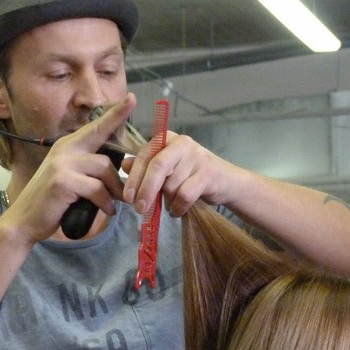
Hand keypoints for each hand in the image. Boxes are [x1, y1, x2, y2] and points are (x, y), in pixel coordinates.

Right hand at [5, 93, 136, 241]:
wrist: (24, 220)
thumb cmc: (51, 203)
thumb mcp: (69, 178)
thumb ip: (87, 169)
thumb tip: (115, 171)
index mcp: (67, 146)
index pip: (96, 127)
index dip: (116, 114)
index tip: (132, 99)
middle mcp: (64, 149)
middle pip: (106, 156)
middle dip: (120, 178)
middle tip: (125, 194)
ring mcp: (62, 164)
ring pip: (104, 171)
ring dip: (113, 192)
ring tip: (112, 204)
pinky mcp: (63, 181)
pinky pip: (97, 189)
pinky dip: (105, 202)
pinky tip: (106, 210)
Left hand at [121, 131, 238, 216]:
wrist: (225, 181)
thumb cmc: (190, 175)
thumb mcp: (166, 170)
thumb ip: (146, 166)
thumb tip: (124, 165)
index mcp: (167, 139)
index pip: (145, 156)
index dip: (134, 177)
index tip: (127, 197)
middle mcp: (182, 143)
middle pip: (158, 167)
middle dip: (146, 190)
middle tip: (139, 209)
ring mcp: (197, 157)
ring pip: (171, 185)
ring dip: (167, 201)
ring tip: (170, 205)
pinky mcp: (208, 173)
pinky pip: (184, 195)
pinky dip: (178, 207)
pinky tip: (177, 210)